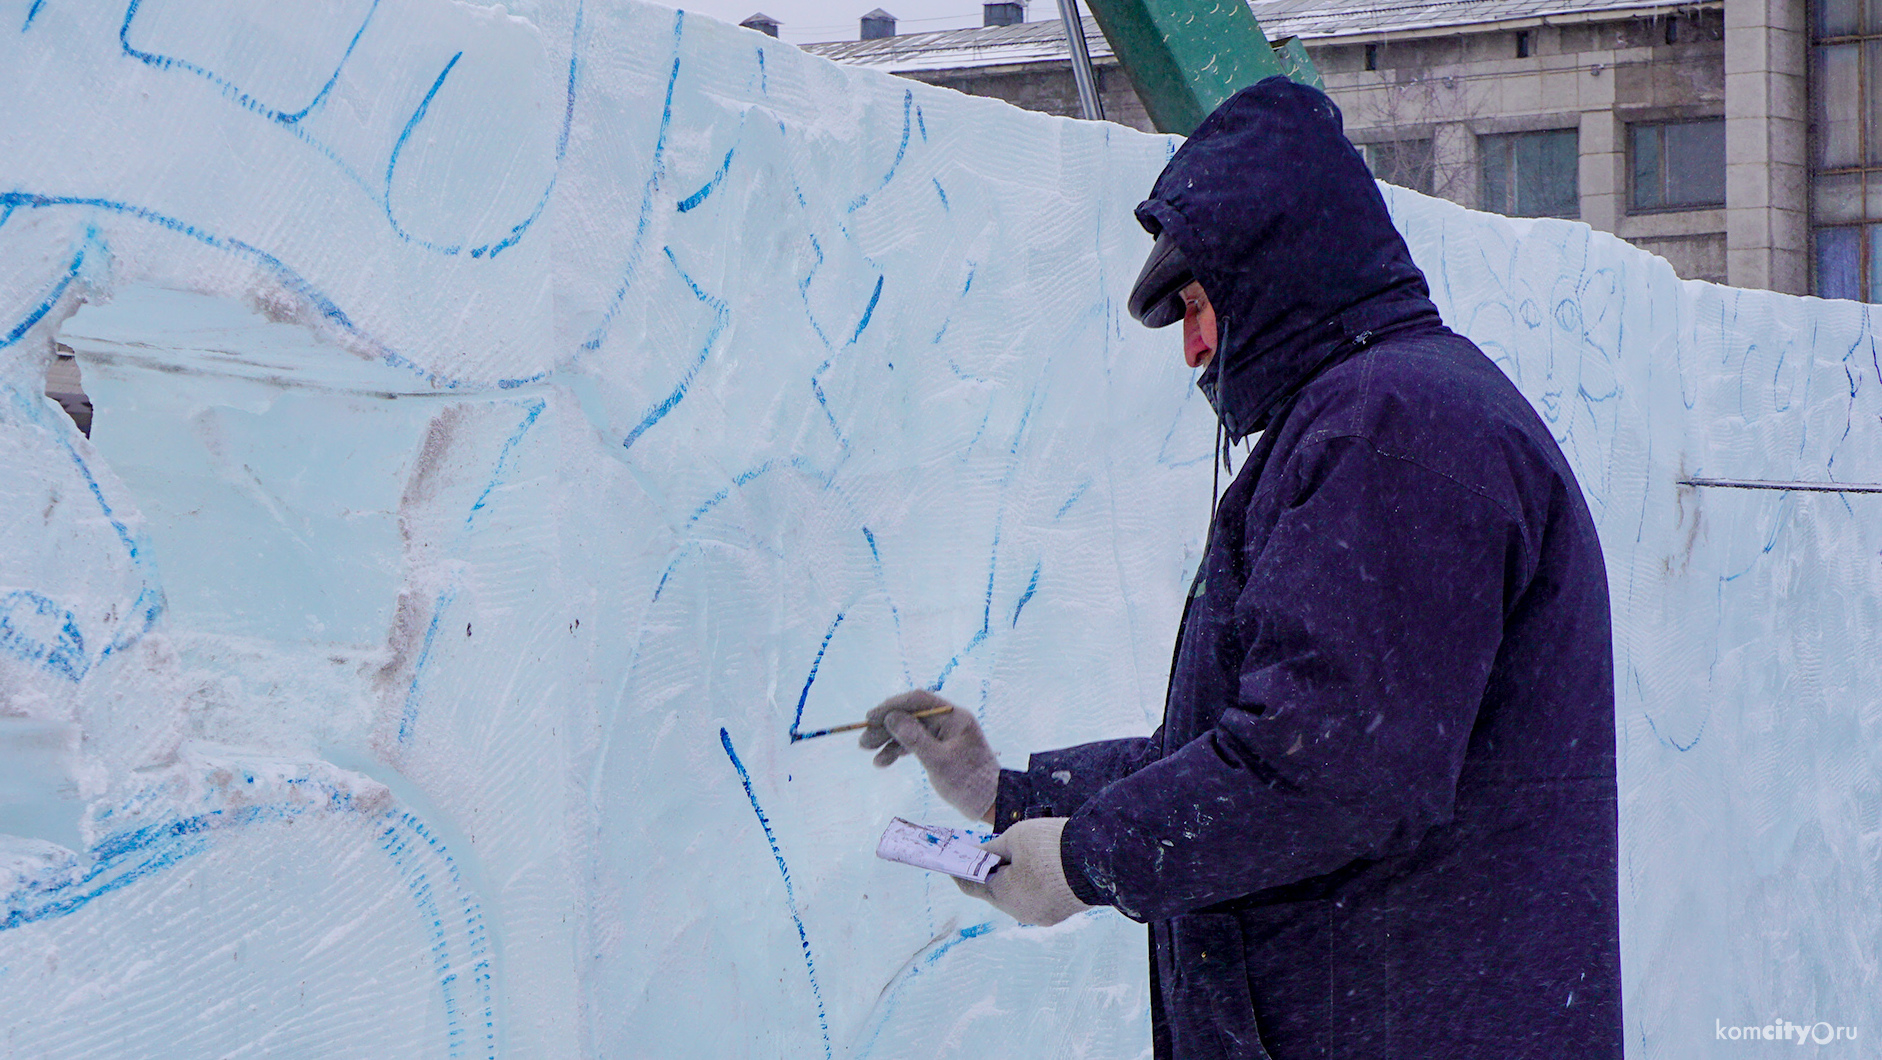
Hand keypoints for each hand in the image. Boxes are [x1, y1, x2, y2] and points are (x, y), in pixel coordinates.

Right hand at [859, 690, 998, 824]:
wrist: (992, 804)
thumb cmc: (969, 783)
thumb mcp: (938, 762)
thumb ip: (914, 738)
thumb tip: (891, 717)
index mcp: (954, 717)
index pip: (919, 701)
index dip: (892, 706)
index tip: (870, 717)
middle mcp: (949, 721)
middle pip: (912, 716)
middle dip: (886, 727)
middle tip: (863, 741)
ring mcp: (945, 735)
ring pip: (911, 731)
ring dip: (889, 740)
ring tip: (868, 752)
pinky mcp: (942, 749)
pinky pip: (917, 744)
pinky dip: (900, 751)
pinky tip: (883, 761)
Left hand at [955, 817, 1090, 925]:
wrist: (1099, 859)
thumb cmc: (1050, 846)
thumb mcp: (1015, 838)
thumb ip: (992, 849)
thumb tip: (979, 855)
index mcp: (1004, 896)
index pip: (972, 886)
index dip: (960, 872)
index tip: (952, 862)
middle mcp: (1020, 912)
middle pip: (997, 893)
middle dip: (990, 874)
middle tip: (986, 854)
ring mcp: (1043, 916)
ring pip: (1019, 896)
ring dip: (1013, 880)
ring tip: (1015, 858)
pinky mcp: (1062, 913)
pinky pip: (1039, 898)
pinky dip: (1033, 885)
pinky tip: (1039, 868)